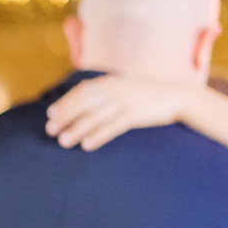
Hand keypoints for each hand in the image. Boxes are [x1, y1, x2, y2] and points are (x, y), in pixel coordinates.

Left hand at [45, 75, 193, 150]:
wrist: (176, 96)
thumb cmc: (143, 94)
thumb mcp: (121, 87)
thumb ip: (102, 92)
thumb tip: (77, 103)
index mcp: (108, 82)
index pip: (81, 91)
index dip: (64, 103)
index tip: (50, 115)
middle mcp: (114, 89)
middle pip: (84, 104)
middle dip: (65, 117)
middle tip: (50, 131)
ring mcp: (125, 101)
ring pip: (95, 116)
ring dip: (78, 129)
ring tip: (64, 142)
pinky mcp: (136, 115)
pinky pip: (113, 126)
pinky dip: (99, 136)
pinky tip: (87, 145)